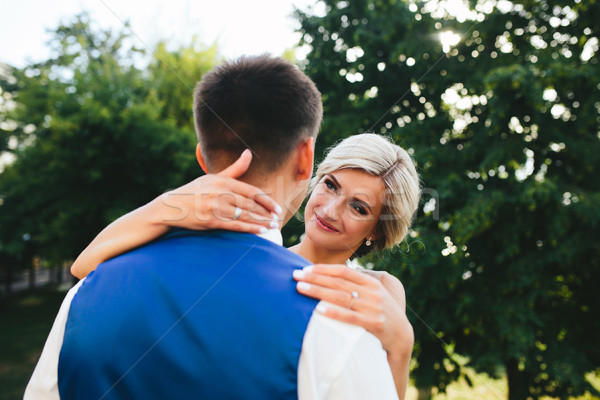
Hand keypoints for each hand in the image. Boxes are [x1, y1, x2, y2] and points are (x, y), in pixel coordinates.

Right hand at [154, 149, 280, 233]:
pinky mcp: (211, 221)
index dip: (266, 200)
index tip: (277, 207)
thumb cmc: (196, 191)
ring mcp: (215, 208)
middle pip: (250, 204)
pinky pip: (234, 226)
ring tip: (272, 226)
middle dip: (266, 212)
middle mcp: (220, 194)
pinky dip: (249, 229)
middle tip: (278, 217)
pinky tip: (260, 232)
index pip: (251, 191)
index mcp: (223, 182)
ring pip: (244, 216)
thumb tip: (249, 153)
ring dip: (261, 222)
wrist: (172, 207)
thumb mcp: (214, 177)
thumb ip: (235, 168)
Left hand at [293, 264, 413, 357]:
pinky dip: (333, 312)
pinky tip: (318, 309)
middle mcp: (373, 292)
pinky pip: (350, 317)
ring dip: (318, 291)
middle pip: (338, 282)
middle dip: (315, 278)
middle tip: (295, 275)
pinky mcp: (374, 323)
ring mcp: (374, 307)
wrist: (402, 337)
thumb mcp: (373, 295)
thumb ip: (357, 285)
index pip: (344, 271)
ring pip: (341, 297)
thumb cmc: (381, 314)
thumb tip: (332, 277)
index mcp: (372, 282)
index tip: (305, 268)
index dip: (324, 269)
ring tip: (300, 288)